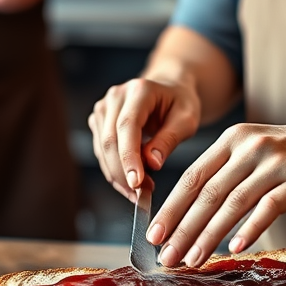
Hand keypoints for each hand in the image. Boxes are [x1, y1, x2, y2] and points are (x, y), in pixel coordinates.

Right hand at [88, 77, 201, 200]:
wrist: (169, 91)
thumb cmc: (180, 103)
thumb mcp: (187, 120)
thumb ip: (169, 139)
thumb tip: (152, 163)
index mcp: (140, 90)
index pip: (127, 126)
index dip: (129, 157)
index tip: (136, 183)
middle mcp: (116, 96)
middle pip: (110, 140)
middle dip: (123, 173)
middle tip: (142, 195)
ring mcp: (104, 108)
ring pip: (103, 150)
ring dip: (119, 176)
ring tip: (142, 190)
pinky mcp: (99, 121)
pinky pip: (102, 152)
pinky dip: (115, 171)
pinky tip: (132, 181)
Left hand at [146, 117, 285, 267]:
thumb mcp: (256, 152)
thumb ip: (228, 174)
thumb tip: (191, 215)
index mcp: (234, 140)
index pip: (194, 176)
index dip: (171, 207)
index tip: (154, 234)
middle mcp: (250, 147)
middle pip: (208, 192)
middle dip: (183, 228)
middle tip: (167, 256)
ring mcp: (276, 163)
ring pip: (233, 202)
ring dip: (209, 235)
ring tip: (192, 260)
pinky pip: (268, 207)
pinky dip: (249, 229)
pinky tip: (235, 248)